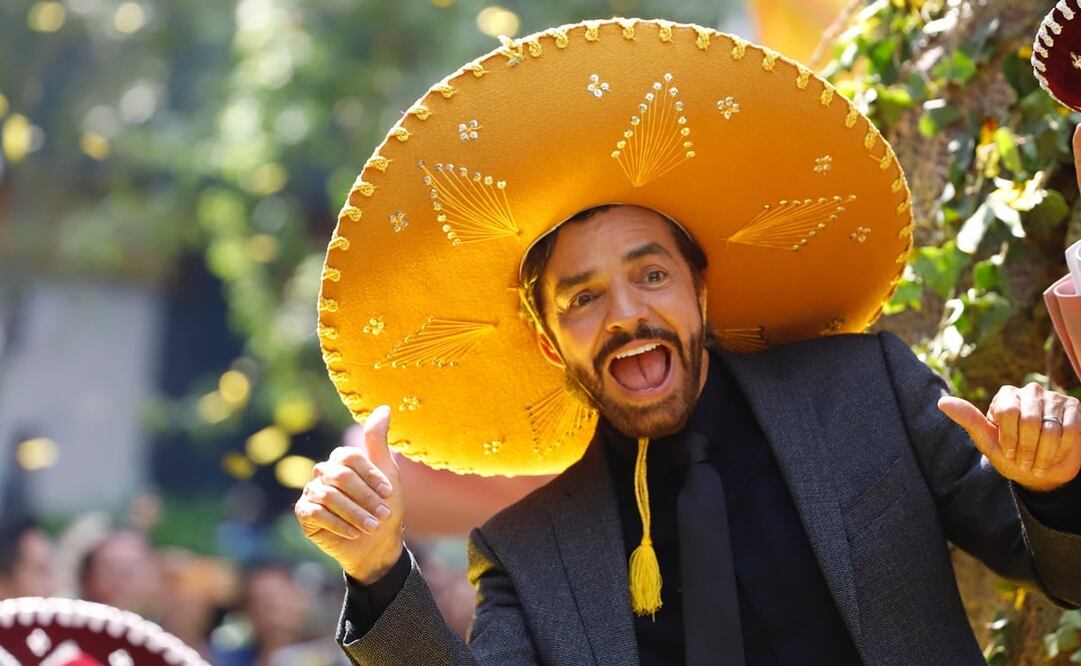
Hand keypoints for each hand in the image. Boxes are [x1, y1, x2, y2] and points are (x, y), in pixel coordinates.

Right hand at [294, 405, 404, 582]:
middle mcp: (324, 472)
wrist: (376, 545)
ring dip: (354, 513)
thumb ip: (379, 442)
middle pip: (340, 476)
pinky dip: (338, 524)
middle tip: (382, 514)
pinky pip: (315, 513)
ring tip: (371, 526)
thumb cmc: (384, 508)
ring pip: (328, 496)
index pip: (350, 457)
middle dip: (364, 497)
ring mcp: (312, 491)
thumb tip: (384, 407)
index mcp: (342, 459)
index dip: (370, 475)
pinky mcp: (304, 513)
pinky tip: (353, 533)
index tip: (389, 492)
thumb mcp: (388, 474)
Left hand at [938, 383, 1080, 491]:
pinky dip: (1062, 449)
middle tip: (1026, 462)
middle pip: (1030, 422)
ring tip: (1040, 461)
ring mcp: (1053, 398)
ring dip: (1045, 454)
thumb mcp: (987, 441)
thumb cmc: (1012, 455)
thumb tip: (942, 402)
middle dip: (1027, 450)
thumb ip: (968, 420)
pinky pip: (1071, 431)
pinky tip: (1057, 454)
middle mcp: (1029, 391)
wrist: (1043, 471)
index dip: (1009, 440)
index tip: (1009, 453)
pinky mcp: (1074, 407)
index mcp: (1005, 396)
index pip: (1007, 414)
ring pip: (1051, 429)